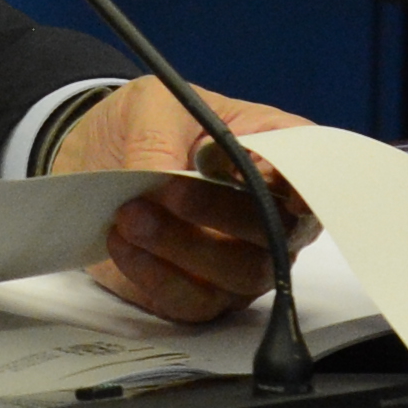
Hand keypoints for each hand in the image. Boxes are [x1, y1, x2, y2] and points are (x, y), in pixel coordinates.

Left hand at [45, 82, 315, 324]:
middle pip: (279, 231)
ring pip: (242, 273)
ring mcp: (241, 259)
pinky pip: (195, 302)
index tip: (289, 196)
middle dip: (223, 214)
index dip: (308, 188)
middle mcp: (269, 213)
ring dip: (183, 247)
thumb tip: (166, 178)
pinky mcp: (202, 294)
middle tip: (169, 192)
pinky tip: (121, 241)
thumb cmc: (145, 124)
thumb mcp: (150, 105)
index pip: (311, 173)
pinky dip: (155, 275)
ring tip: (130, 216)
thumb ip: (161, 138)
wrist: (96, 159)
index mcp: (271, 152)